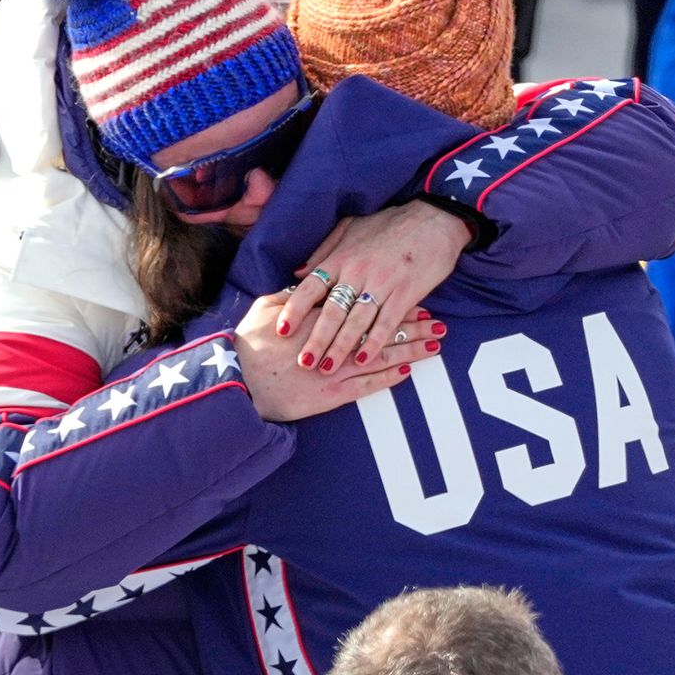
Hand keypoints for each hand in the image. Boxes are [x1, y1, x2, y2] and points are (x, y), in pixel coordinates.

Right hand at [237, 293, 439, 421]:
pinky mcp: (332, 394)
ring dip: (411, 349)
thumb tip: (306, 280)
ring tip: (436, 344)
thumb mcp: (265, 310)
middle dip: (411, 324)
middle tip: (437, 321)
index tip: (412, 295)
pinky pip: (367, 385)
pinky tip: (408, 370)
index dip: (389, 300)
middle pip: (380, 328)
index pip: (363, 304)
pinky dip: (388, 377)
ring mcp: (335, 367)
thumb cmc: (246, 346)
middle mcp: (333, 339)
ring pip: (382, 355)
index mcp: (319, 315)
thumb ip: (289, 295)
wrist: (237, 384)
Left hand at [276, 200, 468, 373]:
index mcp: (342, 258)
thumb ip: (325, 251)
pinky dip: (374, 342)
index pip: (311, 287)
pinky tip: (363, 359)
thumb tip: (299, 272)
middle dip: (315, 339)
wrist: (433, 218)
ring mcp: (382, 284)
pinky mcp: (406, 293)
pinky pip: (386, 323)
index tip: (281, 330)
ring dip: (340, 347)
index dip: (295, 310)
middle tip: (302, 362)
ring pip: (356, 321)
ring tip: (327, 367)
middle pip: (331, 311)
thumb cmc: (391, 223)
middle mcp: (358, 272)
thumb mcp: (351, 227)